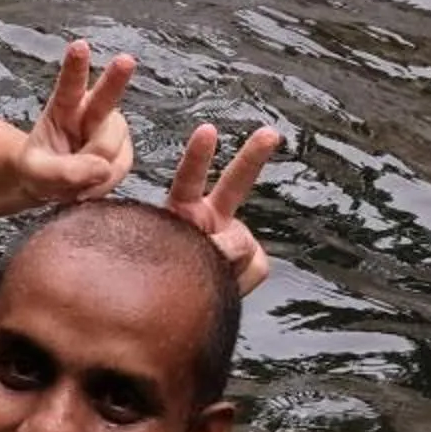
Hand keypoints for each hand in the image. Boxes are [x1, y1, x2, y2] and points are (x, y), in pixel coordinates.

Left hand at [19, 39, 135, 201]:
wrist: (52, 184)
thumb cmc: (39, 170)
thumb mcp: (35, 173)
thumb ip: (61, 171)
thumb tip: (102, 168)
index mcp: (63, 107)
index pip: (69, 85)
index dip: (75, 66)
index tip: (79, 45)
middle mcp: (92, 112)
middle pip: (106, 97)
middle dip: (117, 78)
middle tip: (126, 60)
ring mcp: (111, 131)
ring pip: (110, 149)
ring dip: (91, 172)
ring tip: (72, 179)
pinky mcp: (124, 151)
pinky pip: (119, 170)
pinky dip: (102, 185)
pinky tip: (87, 185)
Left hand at [165, 121, 281, 295]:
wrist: (182, 301)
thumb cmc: (159, 276)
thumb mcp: (164, 259)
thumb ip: (194, 249)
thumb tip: (226, 248)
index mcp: (182, 210)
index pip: (189, 180)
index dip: (198, 157)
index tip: (208, 130)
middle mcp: (210, 218)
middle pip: (236, 184)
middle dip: (253, 158)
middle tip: (271, 133)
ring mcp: (235, 238)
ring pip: (242, 245)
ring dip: (226, 262)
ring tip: (208, 271)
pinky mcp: (257, 262)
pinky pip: (252, 268)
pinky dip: (237, 282)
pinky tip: (224, 285)